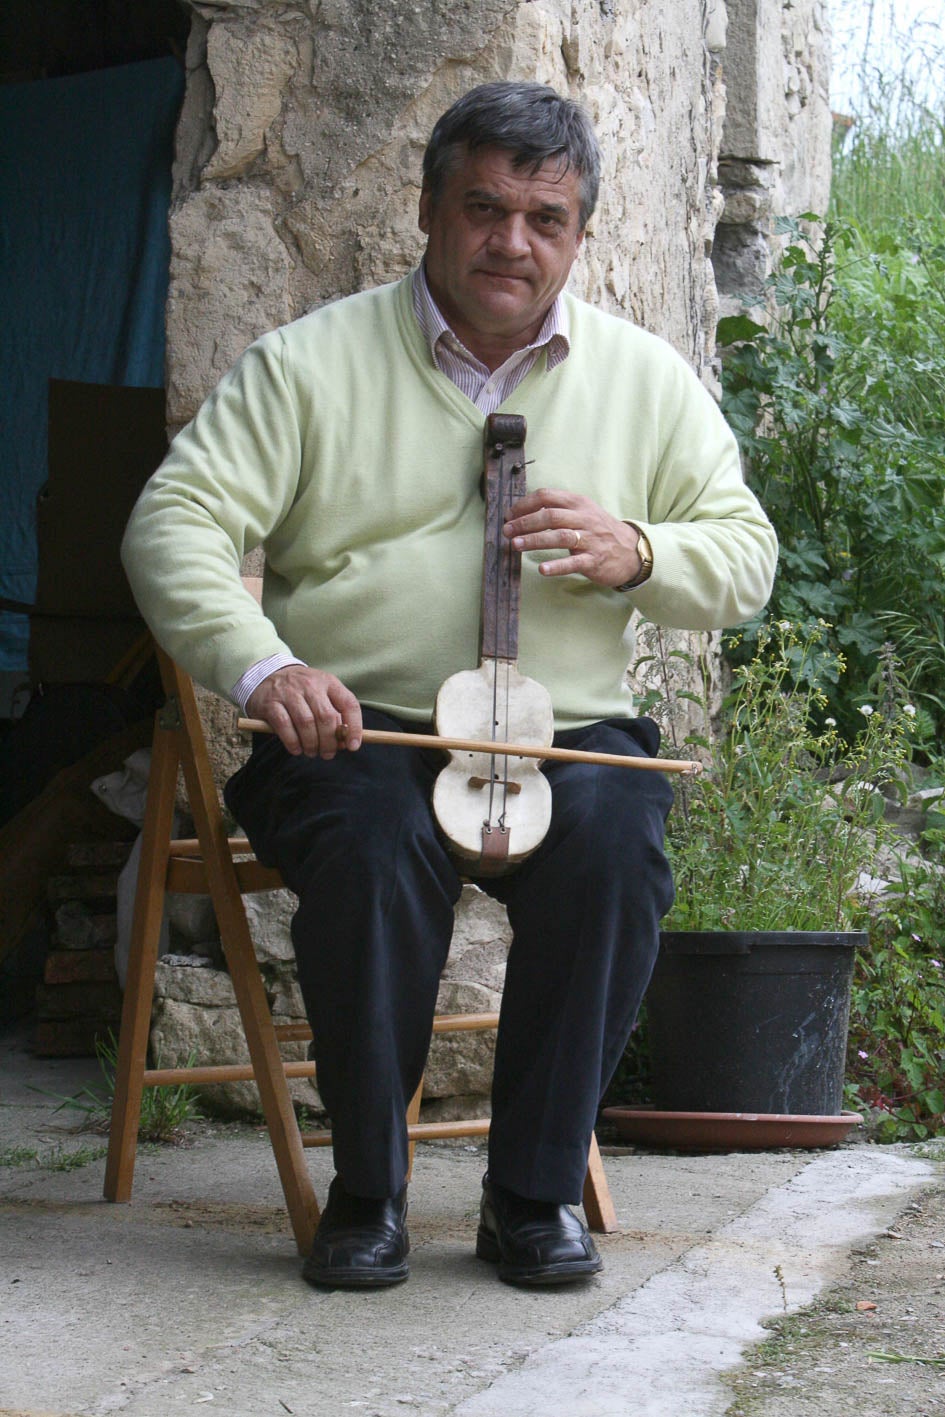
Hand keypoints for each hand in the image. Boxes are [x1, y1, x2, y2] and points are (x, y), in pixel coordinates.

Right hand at [246, 665, 362, 758]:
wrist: (266, 676)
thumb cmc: (301, 692)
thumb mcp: (321, 694)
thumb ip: (335, 715)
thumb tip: (346, 743)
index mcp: (328, 682)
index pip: (349, 704)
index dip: (355, 728)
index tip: (353, 747)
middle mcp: (310, 685)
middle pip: (326, 717)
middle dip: (329, 742)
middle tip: (327, 754)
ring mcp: (289, 692)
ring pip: (306, 723)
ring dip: (311, 744)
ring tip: (311, 752)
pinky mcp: (271, 703)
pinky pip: (285, 726)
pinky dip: (293, 742)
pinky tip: (296, 749)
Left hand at [504, 488, 643, 586]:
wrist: (631, 551)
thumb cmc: (599, 531)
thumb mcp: (583, 512)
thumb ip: (559, 509)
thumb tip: (525, 511)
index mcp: (578, 503)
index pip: (547, 496)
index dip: (524, 505)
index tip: (509, 515)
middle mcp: (584, 518)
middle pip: (550, 516)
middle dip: (524, 523)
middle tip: (506, 531)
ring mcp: (590, 539)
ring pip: (559, 536)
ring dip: (534, 540)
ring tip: (515, 545)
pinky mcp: (594, 560)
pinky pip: (574, 562)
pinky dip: (557, 566)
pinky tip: (542, 569)